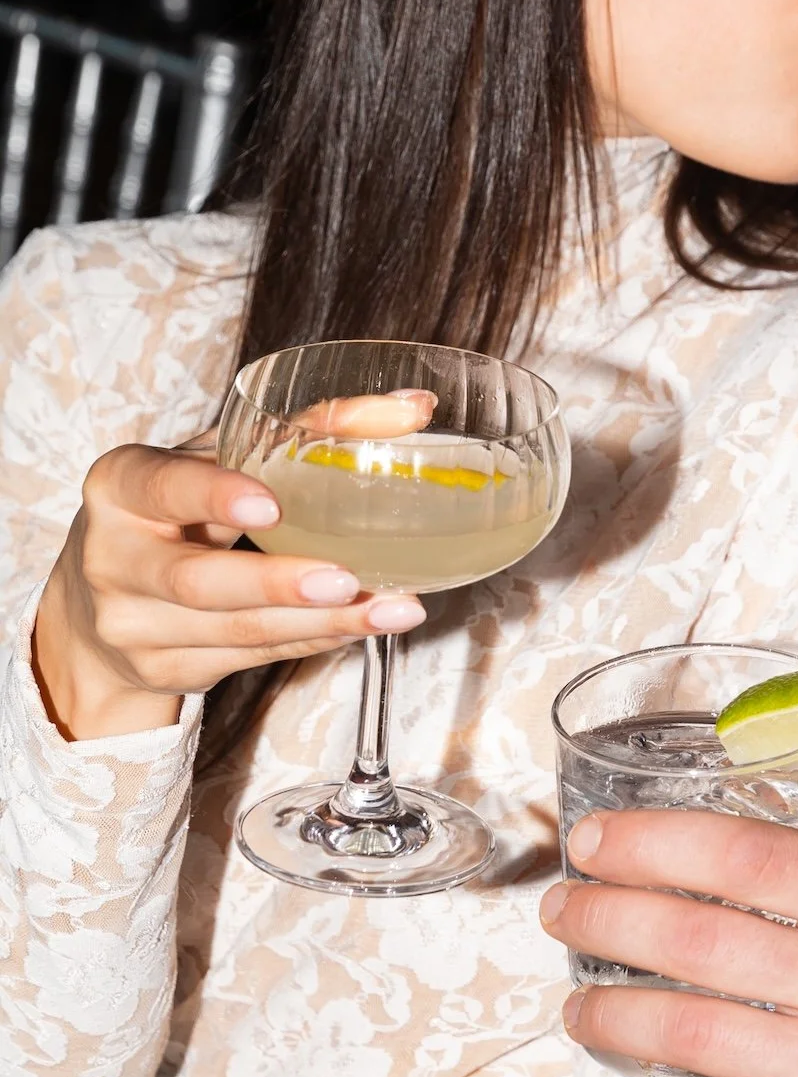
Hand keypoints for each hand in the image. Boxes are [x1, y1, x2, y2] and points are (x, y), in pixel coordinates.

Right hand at [31, 393, 435, 741]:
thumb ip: (304, 430)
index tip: (271, 503)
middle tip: (349, 580)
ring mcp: (134, 625)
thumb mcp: (216, 458)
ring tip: (391, 610)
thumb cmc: (177, 510)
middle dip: (279, 585)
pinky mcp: (165, 670)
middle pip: (200, 581)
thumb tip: (413, 406)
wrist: (106, 602)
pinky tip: (356, 627)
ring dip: (321, 623)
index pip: (164, 488)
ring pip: (238, 631)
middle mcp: (114, 559)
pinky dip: (311, 641)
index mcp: (121, 487)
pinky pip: (250, 658)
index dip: (214, 495)